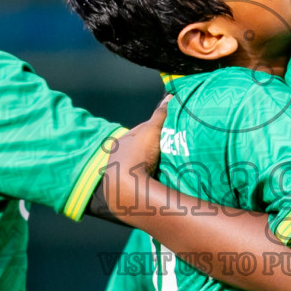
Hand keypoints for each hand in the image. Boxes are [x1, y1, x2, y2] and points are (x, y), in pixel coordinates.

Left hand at [102, 98, 167, 214]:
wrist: (128, 193)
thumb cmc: (137, 157)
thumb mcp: (151, 131)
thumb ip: (160, 115)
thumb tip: (170, 96)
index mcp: (119, 144)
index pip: (140, 131)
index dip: (155, 127)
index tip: (170, 128)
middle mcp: (117, 159)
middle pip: (141, 150)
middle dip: (155, 148)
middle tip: (173, 147)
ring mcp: (121, 177)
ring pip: (141, 167)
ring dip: (154, 166)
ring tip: (170, 165)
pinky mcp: (127, 193)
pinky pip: (143, 182)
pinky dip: (152, 179)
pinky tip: (162, 180)